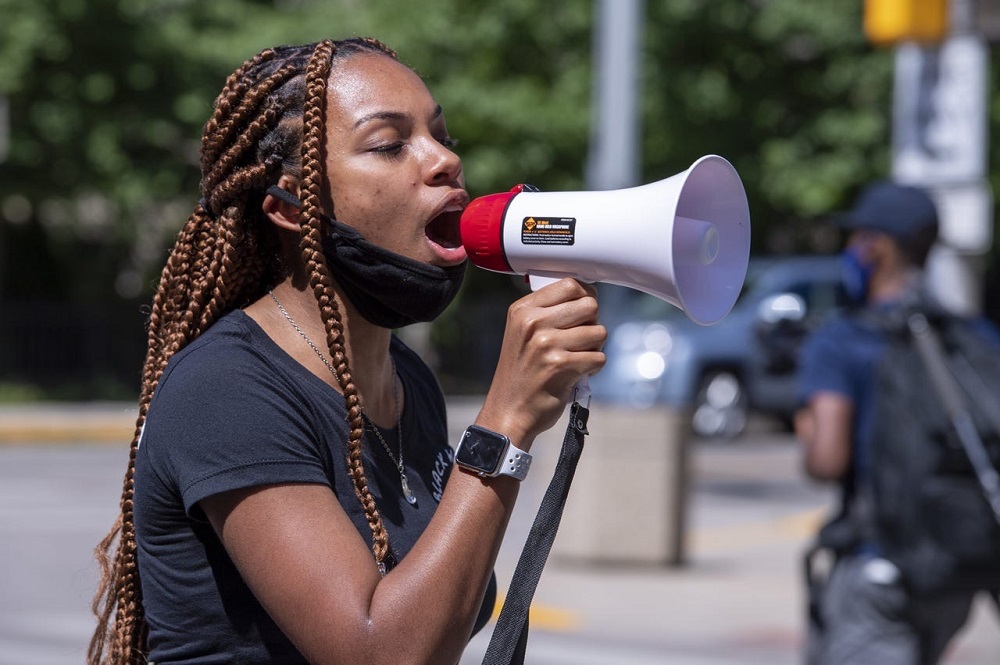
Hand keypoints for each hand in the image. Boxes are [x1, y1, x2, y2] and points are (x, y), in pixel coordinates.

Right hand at [478, 278, 605, 446]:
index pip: (570, 284)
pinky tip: (577, 373)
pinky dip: (593, 368)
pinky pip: (599, 357)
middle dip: (592, 323)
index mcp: (523, 309)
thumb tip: (586, 296)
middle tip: (579, 340)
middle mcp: (533, 322)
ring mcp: (546, 343)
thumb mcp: (522, 333)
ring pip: (599, 331)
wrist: (508, 412)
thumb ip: (547, 312)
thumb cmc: (521, 374)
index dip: (585, 297)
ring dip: (594, 347)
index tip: (582, 312)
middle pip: (590, 305)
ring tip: (576, 358)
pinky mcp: (561, 365)